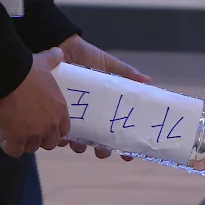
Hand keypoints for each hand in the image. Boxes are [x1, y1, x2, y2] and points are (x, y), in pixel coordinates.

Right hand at [0, 47, 68, 157]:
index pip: (63, 130)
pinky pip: (15, 151)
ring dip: (24, 143)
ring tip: (14, 133)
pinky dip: (9, 147)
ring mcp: (35, 131)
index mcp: (60, 110)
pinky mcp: (17, 136)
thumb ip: (53, 60)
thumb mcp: (44, 64)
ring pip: (32, 147)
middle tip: (27, 130)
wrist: (10, 75)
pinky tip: (5, 138)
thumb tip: (59, 53)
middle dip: (39, 139)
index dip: (52, 130)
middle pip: (49, 143)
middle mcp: (51, 124)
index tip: (42, 125)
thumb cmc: (27, 68)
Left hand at [57, 34, 150, 160]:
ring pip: (79, 141)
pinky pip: (59, 132)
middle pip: (100, 142)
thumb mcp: (109, 65)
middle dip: (102, 151)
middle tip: (103, 152)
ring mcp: (75, 116)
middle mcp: (93, 115)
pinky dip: (62, 138)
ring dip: (81, 147)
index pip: (119, 130)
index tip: (128, 156)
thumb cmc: (88, 57)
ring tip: (80, 145)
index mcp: (108, 107)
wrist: (62, 47)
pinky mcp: (58, 113)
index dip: (125, 145)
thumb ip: (127, 73)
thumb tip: (147, 81)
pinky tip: (63, 138)